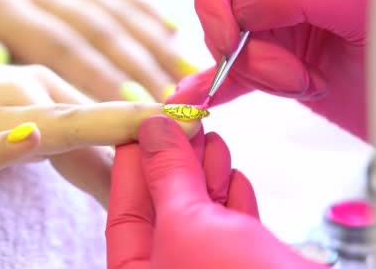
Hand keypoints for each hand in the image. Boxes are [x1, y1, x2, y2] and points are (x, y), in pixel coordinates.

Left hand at [0, 0, 198, 101]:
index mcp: (2, 8)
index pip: (61, 48)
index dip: (101, 79)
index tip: (137, 111)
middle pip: (96, 30)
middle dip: (140, 68)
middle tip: (174, 102)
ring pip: (113, 12)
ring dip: (153, 45)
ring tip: (188, 77)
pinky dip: (146, 13)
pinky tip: (173, 33)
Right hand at [0, 62, 201, 212]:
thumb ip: (44, 139)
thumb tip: (91, 157)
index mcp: (29, 87)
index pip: (102, 110)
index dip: (151, 126)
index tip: (194, 139)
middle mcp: (15, 92)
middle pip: (94, 118)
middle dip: (147, 136)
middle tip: (199, 150)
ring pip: (56, 126)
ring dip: (107, 134)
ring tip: (152, 143)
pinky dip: (10, 141)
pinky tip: (31, 136)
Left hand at [106, 116, 323, 267]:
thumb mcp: (189, 224)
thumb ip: (169, 175)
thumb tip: (153, 129)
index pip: (124, 213)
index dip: (131, 166)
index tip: (142, 125)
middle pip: (164, 209)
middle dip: (174, 162)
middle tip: (180, 121)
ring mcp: (211, 268)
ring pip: (201, 213)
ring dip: (206, 173)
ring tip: (208, 136)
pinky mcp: (250, 266)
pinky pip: (233, 227)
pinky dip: (232, 196)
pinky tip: (232, 173)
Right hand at [171, 0, 375, 139]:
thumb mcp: (362, 2)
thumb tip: (243, 8)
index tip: (229, 37)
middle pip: (224, 5)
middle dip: (247, 47)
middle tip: (286, 74)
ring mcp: (277, 22)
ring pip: (229, 44)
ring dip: (257, 73)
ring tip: (304, 83)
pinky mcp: (273, 60)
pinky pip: (233, 70)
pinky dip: (219, 85)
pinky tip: (201, 96)